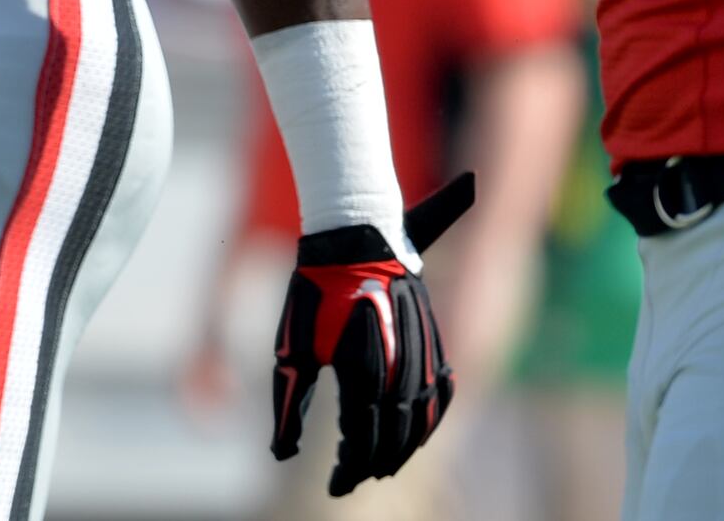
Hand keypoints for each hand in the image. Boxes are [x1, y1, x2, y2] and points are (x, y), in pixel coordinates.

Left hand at [272, 173, 474, 494]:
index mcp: (362, 369)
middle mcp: (399, 366)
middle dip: (375, 463)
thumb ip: (289, 403)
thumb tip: (280, 451)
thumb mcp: (292, 347)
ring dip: (406, 447)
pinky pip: (443, 390)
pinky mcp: (433, 340)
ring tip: (384, 466)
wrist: (353, 237)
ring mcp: (422, 353)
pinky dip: (433, 417)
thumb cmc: (314, 290)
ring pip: (422, 416)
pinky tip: (419, 431)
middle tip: (354, 478)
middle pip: (395, 433)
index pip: (361, 437)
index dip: (349, 467)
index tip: (336, 485)